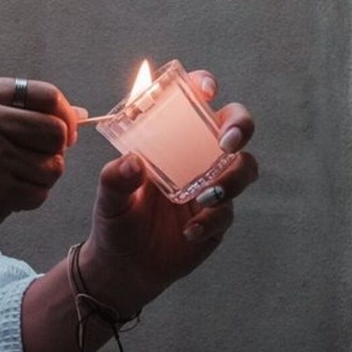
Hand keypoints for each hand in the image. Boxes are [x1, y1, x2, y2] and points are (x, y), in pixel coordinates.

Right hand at [0, 77, 83, 252]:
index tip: (62, 131)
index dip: (62, 115)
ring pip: (52, 165)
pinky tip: (4, 197)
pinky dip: (29, 199)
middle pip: (55, 131)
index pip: (46, 94)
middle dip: (54, 150)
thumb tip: (77, 113)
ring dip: (40, 178)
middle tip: (32, 161)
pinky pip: (39, 193)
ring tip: (11, 180)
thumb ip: (17, 112)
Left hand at [78, 69, 258, 313]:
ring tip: (203, 198)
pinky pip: (227, 212)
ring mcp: (212, 186)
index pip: (194, 102)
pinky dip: (212, 220)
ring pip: (244, 168)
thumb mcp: (108, 197)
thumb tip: (132, 162)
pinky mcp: (218, 217)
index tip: (205, 90)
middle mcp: (197, 157)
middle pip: (236, 127)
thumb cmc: (116, 219)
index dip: (205, 86)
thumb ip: (115, 178)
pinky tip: (189, 231)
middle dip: (240, 127)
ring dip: (230, 179)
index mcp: (171, 140)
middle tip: (226, 143)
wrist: (124, 265)